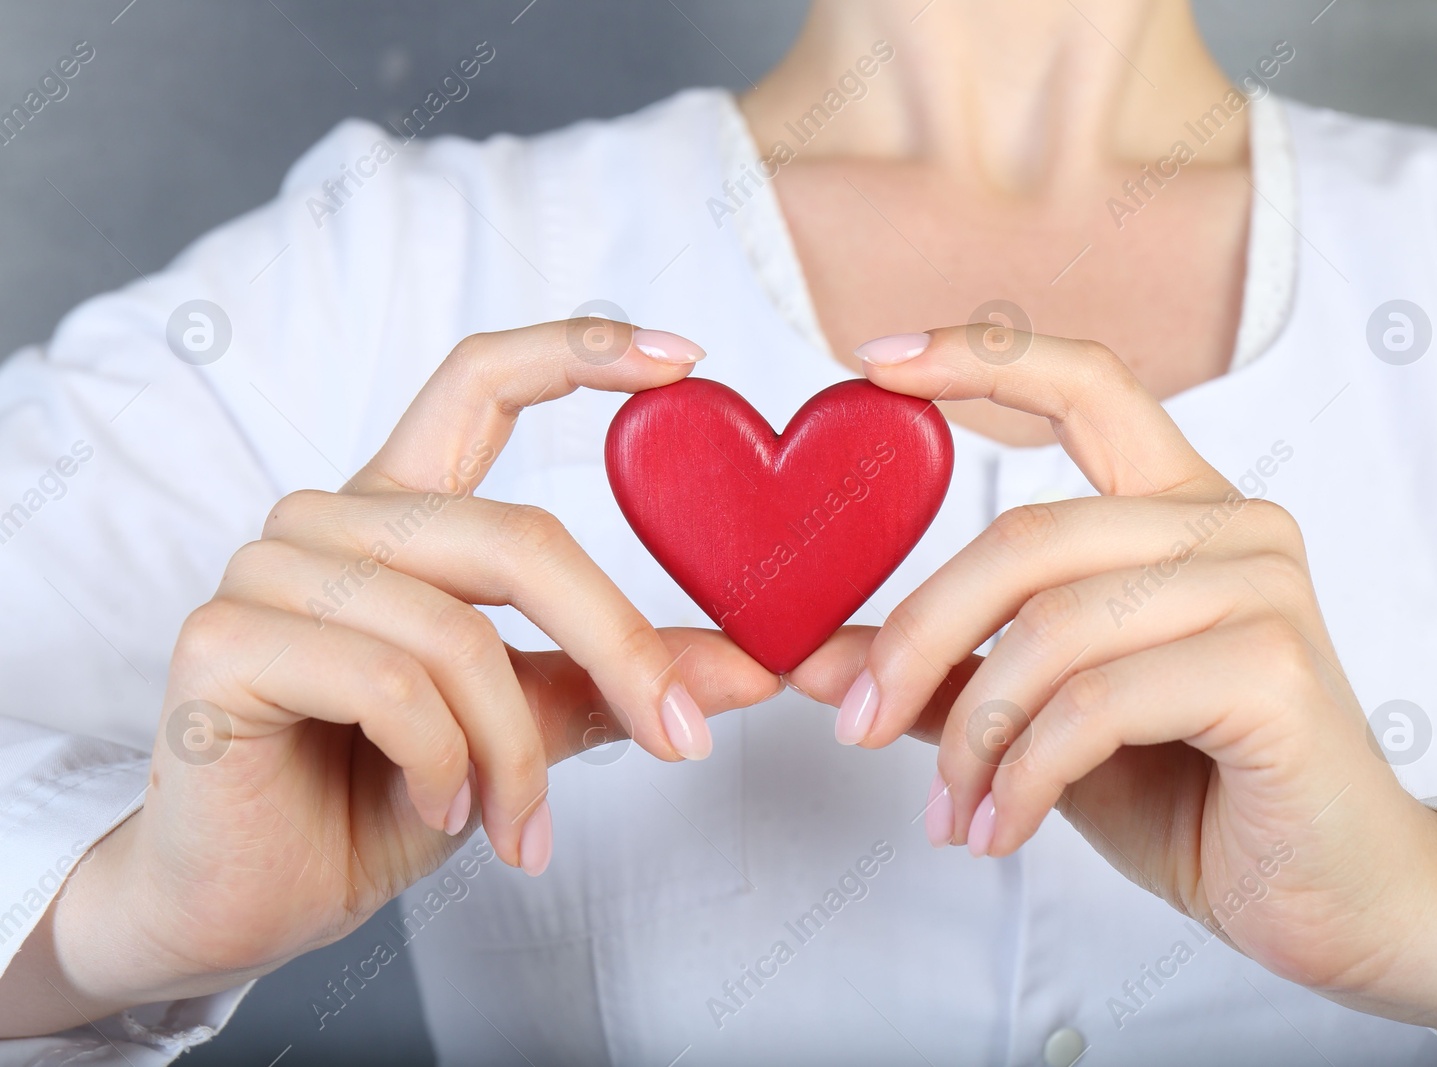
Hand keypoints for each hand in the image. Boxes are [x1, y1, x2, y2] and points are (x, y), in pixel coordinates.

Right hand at [6, 321, 778, 1034]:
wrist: (259, 900)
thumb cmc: (387, 796)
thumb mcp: (526, 724)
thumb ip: (617, 679)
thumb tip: (758, 668)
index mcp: (404, 512)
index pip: (482, 379)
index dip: (581, 350)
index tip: (687, 356)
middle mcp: (332, 519)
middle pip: (516, 537)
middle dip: (619, 648)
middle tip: (685, 737)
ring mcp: (268, 571)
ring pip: (456, 634)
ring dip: (515, 751)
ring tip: (520, 825)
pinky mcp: (223, 641)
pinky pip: (389, 684)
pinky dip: (444, 764)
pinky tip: (441, 811)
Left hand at [791, 327, 1436, 1061]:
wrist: (1333, 897)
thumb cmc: (1194, 796)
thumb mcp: (1041, 724)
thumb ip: (944, 677)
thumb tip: (810, 656)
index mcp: (1177, 509)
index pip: (1086, 385)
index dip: (978, 360)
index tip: (873, 366)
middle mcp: (1228, 525)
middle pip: (1025, 537)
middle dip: (919, 639)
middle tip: (852, 724)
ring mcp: (1260, 587)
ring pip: (1053, 628)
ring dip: (973, 735)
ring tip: (952, 812)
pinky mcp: (1272, 666)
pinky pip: (1098, 702)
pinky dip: (1026, 774)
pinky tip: (1001, 828)